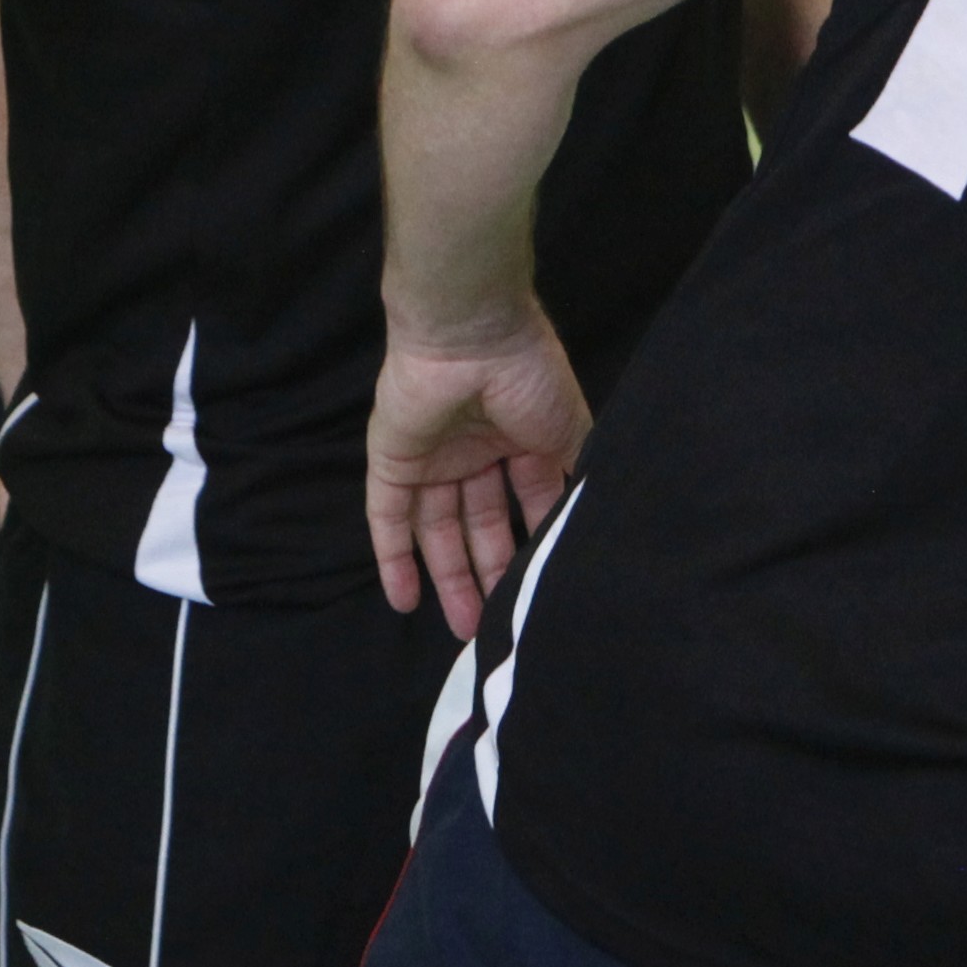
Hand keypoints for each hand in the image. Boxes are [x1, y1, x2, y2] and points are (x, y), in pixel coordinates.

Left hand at [367, 313, 591, 636]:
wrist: (471, 339)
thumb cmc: (528, 379)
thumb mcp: (567, 431)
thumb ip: (569, 478)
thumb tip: (578, 525)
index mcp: (520, 439)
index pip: (525, 504)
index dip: (531, 546)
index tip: (540, 591)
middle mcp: (475, 452)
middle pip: (480, 524)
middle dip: (490, 573)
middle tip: (496, 626)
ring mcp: (431, 458)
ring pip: (438, 529)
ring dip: (449, 577)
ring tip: (464, 628)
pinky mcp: (391, 463)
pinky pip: (388, 520)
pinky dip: (394, 560)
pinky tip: (403, 602)